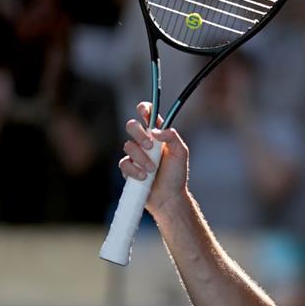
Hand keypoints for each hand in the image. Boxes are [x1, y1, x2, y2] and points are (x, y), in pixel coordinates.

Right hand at [119, 102, 189, 216]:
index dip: (144, 109)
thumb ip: (172, 137)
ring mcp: (135, 155)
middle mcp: (145, 142)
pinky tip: (143, 177)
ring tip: (152, 169)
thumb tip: (155, 131)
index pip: (148, 115)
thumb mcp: (180, 153)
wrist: (169, 197)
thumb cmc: (177, 174)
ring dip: (141, 157)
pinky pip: (124, 163)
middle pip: (132, 126)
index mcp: (158, 134)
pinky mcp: (128, 168)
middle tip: (150, 146)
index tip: (144, 112)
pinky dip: (134, 169)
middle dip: (139, 134)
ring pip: (128, 145)